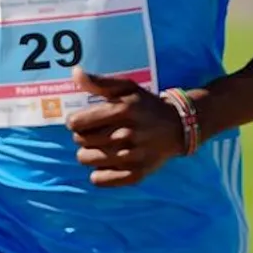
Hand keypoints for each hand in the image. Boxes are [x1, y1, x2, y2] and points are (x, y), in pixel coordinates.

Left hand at [66, 71, 187, 187]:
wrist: (178, 128)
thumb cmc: (146, 105)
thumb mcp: (126, 88)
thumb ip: (99, 82)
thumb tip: (75, 73)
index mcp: (122, 111)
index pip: (76, 123)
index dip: (75, 121)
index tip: (82, 120)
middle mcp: (126, 134)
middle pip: (80, 141)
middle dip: (83, 136)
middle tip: (95, 132)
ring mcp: (132, 157)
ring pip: (86, 159)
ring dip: (89, 153)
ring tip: (101, 146)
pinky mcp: (136, 174)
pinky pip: (99, 179)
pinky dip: (99, 172)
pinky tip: (108, 162)